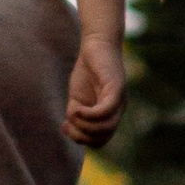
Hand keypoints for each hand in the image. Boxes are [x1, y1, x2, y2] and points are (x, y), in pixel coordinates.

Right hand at [65, 34, 125, 148]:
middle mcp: (117, 110)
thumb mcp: (78, 97)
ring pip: (106, 127)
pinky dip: (90, 115)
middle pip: (102, 138)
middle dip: (81, 136)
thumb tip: (72, 127)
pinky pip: (106, 111)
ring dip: (85, 126)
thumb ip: (76, 114)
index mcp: (109, 115)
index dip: (81, 139)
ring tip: (72, 114)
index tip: (65, 127)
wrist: (96, 43)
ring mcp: (119, 100)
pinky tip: (76, 109)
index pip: (100, 140)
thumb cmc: (87, 70)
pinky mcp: (116, 88)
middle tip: (67, 124)